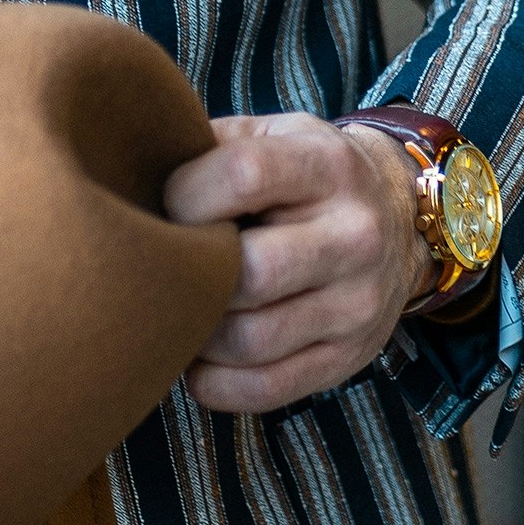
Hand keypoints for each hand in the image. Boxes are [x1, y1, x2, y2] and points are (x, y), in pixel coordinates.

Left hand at [161, 115, 433, 415]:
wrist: (400, 218)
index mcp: (327, 166)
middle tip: (167, 268)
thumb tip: (123, 171)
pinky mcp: (349, 358)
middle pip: (250, 273)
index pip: (244, 175)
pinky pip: (267, 388)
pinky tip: (199, 358)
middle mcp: (354, 236)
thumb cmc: (303, 173)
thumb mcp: (271, 136)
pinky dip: (216, 382)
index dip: (186, 194)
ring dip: (196, 335)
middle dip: (190, 275)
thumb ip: (207, 147)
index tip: (167, 204)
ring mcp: (358, 304)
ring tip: (179, 311)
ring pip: (251, 341)